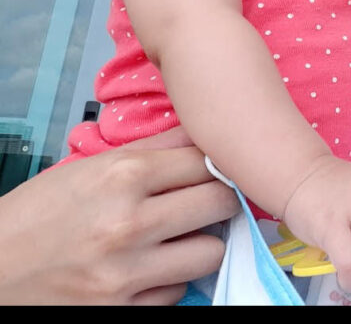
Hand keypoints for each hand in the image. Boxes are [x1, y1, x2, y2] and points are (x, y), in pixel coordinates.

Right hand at [0, 127, 238, 304]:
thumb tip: (205, 135)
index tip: (213, 171)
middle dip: (220, 200)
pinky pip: (178, 291)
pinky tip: (150, 268)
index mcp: (123, 175)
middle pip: (222, 203)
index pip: (208, 162)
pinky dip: (171, 280)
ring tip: (180, 238)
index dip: (216, 165)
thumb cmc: (39, 213)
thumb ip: (155, 148)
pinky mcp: (121, 311)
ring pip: (212, 252)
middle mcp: (129, 223)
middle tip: (206, 202)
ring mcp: (126, 272)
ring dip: (202, 244)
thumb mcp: (91, 167)